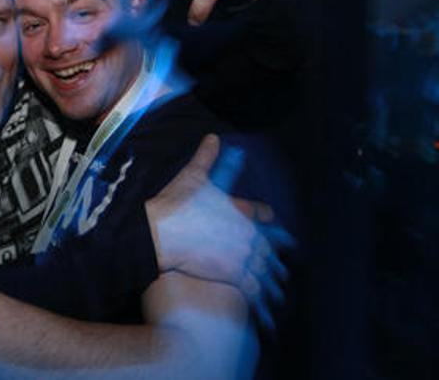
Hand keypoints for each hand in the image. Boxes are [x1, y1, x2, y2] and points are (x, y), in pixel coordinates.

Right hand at [145, 135, 293, 328]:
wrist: (157, 235)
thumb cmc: (173, 205)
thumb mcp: (191, 176)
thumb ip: (206, 158)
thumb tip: (212, 137)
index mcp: (239, 209)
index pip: (264, 214)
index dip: (269, 219)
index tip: (274, 223)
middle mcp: (246, 233)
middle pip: (269, 246)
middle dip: (276, 256)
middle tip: (283, 267)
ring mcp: (240, 255)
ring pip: (265, 270)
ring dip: (273, 280)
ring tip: (278, 292)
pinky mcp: (231, 275)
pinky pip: (253, 288)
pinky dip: (259, 295)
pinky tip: (262, 302)